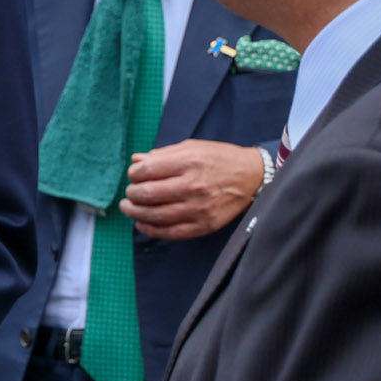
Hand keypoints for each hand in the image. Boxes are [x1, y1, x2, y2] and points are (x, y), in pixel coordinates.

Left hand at [120, 140, 270, 240]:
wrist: (252, 177)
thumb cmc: (220, 159)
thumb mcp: (192, 147)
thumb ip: (163, 154)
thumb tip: (136, 160)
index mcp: (189, 162)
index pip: (147, 170)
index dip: (134, 173)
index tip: (134, 174)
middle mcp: (194, 186)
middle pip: (148, 194)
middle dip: (132, 194)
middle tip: (130, 193)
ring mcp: (199, 208)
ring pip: (156, 215)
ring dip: (135, 213)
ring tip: (129, 208)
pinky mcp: (204, 225)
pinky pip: (171, 232)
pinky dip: (151, 229)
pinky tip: (142, 223)